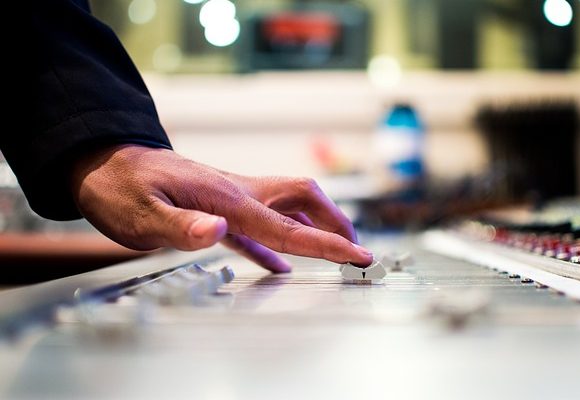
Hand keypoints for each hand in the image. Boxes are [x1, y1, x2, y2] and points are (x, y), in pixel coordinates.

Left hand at [70, 144, 372, 271]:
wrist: (103, 162)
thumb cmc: (119, 188)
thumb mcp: (140, 214)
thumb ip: (181, 226)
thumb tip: (219, 230)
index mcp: (226, 198)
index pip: (286, 226)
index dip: (326, 243)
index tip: (357, 255)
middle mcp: (237, 193)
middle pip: (302, 199)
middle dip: (333, 222)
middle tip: (354, 247)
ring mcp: (230, 197)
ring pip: (287, 207)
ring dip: (314, 226)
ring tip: (332, 248)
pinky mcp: (218, 206)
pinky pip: (259, 225)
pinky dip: (278, 243)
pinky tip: (280, 262)